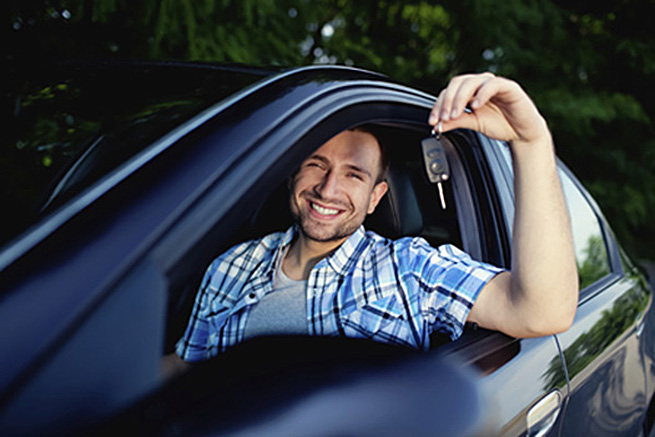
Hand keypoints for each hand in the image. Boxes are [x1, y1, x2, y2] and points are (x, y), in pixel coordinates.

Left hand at [428, 72, 549, 145]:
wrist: (523, 133)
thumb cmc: (500, 125)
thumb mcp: (474, 124)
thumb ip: (457, 121)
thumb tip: (437, 125)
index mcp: (470, 91)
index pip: (449, 91)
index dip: (438, 105)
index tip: (433, 121)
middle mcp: (481, 84)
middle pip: (457, 82)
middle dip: (447, 101)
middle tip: (444, 118)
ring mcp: (494, 84)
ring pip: (472, 82)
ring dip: (460, 98)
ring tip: (456, 115)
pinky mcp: (508, 87)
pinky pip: (492, 85)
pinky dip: (481, 94)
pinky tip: (475, 106)